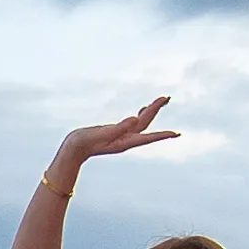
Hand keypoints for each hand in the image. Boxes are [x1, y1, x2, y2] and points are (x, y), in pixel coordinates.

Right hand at [47, 97, 177, 177]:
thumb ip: (119, 128)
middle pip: (146, 124)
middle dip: (156, 110)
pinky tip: (141, 111)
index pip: (148, 136)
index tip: (176, 133)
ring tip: (159, 101)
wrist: (72, 151)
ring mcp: (121, 137)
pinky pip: (133, 123)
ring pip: (141, 123)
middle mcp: (126, 139)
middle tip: (166, 97)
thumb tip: (136, 119)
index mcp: (125, 141)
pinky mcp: (115, 133)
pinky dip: (140, 115)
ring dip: (150, 111)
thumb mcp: (101, 133)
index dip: (163, 135)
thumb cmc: (83, 142)